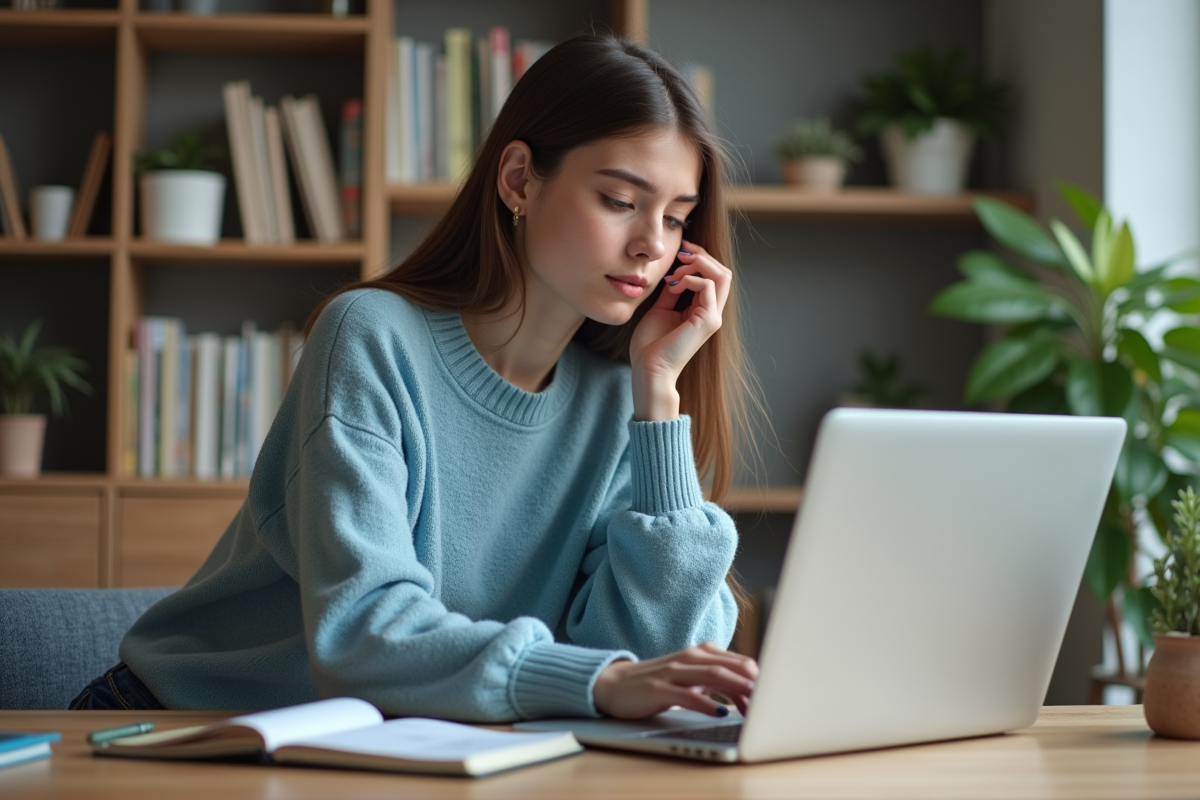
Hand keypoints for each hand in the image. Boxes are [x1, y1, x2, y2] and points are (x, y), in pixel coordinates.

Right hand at [592, 642, 757, 718]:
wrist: (614, 684)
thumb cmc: (657, 683)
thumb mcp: (689, 678)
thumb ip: (715, 680)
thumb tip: (748, 693)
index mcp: (699, 654)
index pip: (736, 662)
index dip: (756, 678)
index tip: (771, 696)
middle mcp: (688, 658)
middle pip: (728, 666)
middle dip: (752, 683)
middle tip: (770, 699)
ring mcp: (672, 671)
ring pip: (712, 675)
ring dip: (736, 688)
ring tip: (753, 703)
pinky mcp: (658, 689)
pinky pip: (686, 694)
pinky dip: (705, 703)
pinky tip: (719, 712)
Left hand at [629, 241, 732, 420]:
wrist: (649, 368)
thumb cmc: (651, 344)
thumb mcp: (661, 309)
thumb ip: (671, 292)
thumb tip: (674, 274)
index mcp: (703, 310)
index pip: (714, 276)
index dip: (700, 258)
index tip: (680, 251)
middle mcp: (712, 313)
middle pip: (723, 272)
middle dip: (702, 256)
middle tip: (681, 253)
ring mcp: (713, 317)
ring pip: (722, 275)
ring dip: (697, 265)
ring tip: (676, 274)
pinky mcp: (708, 321)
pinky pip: (707, 286)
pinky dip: (690, 279)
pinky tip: (673, 286)